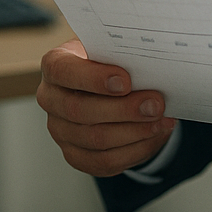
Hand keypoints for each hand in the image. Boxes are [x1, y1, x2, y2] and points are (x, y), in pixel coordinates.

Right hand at [37, 39, 177, 175]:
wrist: (106, 85)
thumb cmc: (108, 63)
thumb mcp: (110, 49)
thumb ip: (121, 56)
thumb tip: (149, 69)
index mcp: (54, 65)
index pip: (63, 72)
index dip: (93, 78)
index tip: (125, 80)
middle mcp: (51, 99)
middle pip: (80, 110)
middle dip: (123, 109)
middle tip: (155, 104)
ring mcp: (60, 131)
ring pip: (96, 139)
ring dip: (135, 131)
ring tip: (160, 120)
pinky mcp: (75, 155)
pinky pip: (105, 161)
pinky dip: (135, 149)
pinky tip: (153, 135)